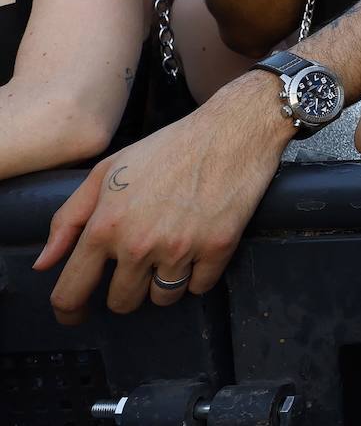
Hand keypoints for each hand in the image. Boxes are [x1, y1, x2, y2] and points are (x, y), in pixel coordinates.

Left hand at [33, 72, 288, 323]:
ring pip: (162, 299)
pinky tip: (198, 248)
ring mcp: (181, 249)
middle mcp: (140, 244)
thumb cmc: (168, 148)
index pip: (72, 292)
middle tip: (139, 264)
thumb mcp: (106, 172)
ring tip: (172, 251)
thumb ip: (69, 219)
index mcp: (106, 225)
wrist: (231, 131)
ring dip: (164, 283)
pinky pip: (199, 287)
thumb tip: (44, 264)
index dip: (69, 311)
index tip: (76, 314)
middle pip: (122, 303)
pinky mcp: (218, 249)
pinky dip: (197, 275)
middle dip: (127, 289)